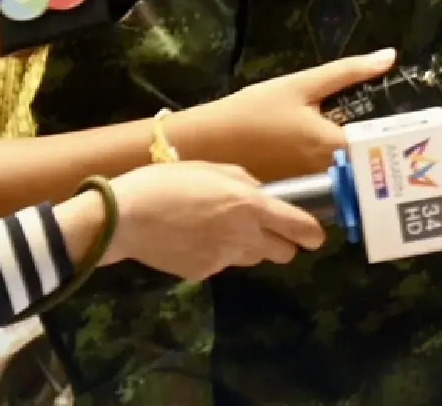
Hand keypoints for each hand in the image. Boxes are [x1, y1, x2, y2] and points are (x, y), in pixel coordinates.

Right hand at [94, 162, 323, 281]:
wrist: (125, 218)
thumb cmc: (167, 183)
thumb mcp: (212, 168)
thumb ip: (244, 181)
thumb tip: (262, 194)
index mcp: (251, 206)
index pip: (299, 228)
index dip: (313, 234)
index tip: (316, 236)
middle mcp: (244, 236)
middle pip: (283, 253)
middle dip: (283, 243)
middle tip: (269, 229)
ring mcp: (223, 259)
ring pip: (254, 259)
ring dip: (251, 247)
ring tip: (223, 228)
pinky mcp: (203, 273)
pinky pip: (222, 264)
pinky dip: (217, 254)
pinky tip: (195, 238)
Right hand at [173, 50, 397, 181]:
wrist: (202, 143)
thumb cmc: (251, 111)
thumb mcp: (300, 85)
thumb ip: (347, 72)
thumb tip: (389, 56)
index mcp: (331, 146)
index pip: (379, 149)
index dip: (393, 141)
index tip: (408, 133)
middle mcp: (324, 176)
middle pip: (364, 173)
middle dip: (377, 161)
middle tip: (391, 145)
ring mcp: (307, 194)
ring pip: (342, 189)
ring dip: (351, 178)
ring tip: (360, 158)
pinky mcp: (291, 203)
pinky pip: (319, 199)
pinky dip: (324, 189)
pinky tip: (320, 172)